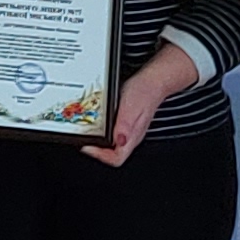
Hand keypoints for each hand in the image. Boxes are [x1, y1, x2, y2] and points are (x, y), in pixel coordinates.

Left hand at [87, 45, 203, 165]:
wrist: (154, 80)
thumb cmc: (144, 91)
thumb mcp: (131, 107)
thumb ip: (125, 125)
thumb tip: (119, 141)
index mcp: (132, 137)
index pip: (116, 159)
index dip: (100, 156)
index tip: (88, 145)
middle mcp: (131, 137)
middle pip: (112, 154)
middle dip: (96, 149)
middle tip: (84, 138)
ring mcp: (129, 131)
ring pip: (112, 145)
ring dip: (98, 139)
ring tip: (88, 131)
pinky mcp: (127, 123)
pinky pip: (113, 133)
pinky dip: (102, 130)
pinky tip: (98, 122)